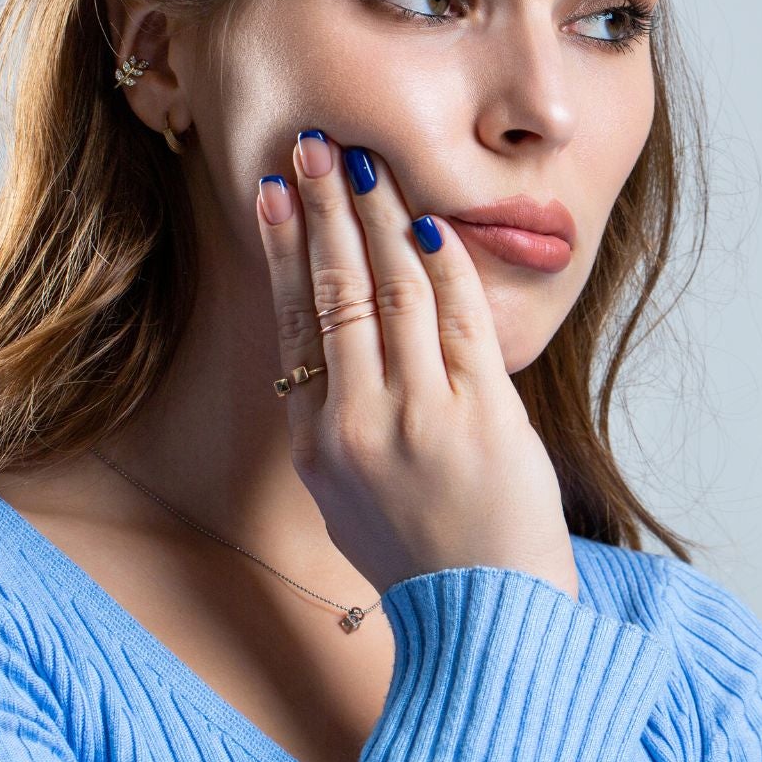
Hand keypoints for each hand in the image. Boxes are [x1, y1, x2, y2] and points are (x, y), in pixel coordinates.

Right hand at [255, 128, 579, 600]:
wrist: (489, 616)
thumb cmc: (419, 552)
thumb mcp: (344, 493)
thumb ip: (332, 416)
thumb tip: (327, 334)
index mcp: (318, 441)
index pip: (293, 320)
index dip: (282, 247)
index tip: (273, 190)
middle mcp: (360, 423)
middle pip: (338, 291)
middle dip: (326, 209)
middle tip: (318, 145)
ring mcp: (423, 417)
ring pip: (395, 291)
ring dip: (381, 218)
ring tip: (368, 164)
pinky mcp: (485, 413)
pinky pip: (459, 319)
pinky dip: (445, 264)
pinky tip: (429, 220)